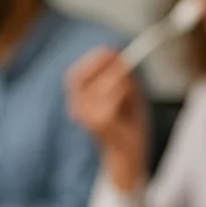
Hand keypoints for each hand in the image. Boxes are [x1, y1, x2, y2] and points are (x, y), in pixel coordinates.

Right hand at [65, 46, 147, 191]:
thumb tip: (116, 53)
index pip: (75, 76)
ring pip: (103, 82)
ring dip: (121, 82)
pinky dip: (126, 93)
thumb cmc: (128, 125)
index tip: (110, 51)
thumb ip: (121, 74)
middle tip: (122, 63)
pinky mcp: (100, 120)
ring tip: (131, 97)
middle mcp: (78, 109)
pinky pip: (115, 92)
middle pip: (79, 76)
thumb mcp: (126, 93)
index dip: (92, 61)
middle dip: (101, 65)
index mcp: (79, 103)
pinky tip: (129, 107)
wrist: (131, 155)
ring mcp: (87, 115)